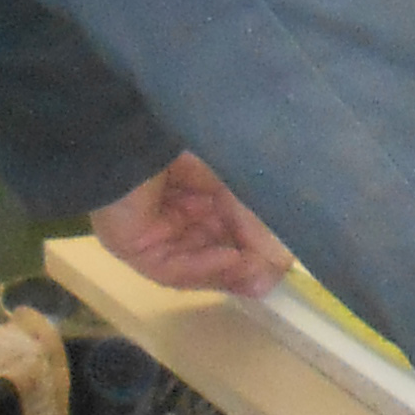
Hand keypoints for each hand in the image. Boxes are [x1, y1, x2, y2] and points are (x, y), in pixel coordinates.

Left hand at [89, 153, 293, 297]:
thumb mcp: (227, 186)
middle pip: (212, 256)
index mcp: (191, 198)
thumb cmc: (178, 149)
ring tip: (258, 273)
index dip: (253, 252)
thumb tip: (282, 264)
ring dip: (229, 272)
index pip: (226, 235)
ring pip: (197, 268)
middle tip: (273, 277)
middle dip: (244, 270)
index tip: (281, 265)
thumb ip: (252, 223)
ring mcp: (152, 238)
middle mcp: (171, 221)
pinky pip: (174, 269)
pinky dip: (205, 266)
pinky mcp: (135, 250)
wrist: (132, 137)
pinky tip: (232, 259)